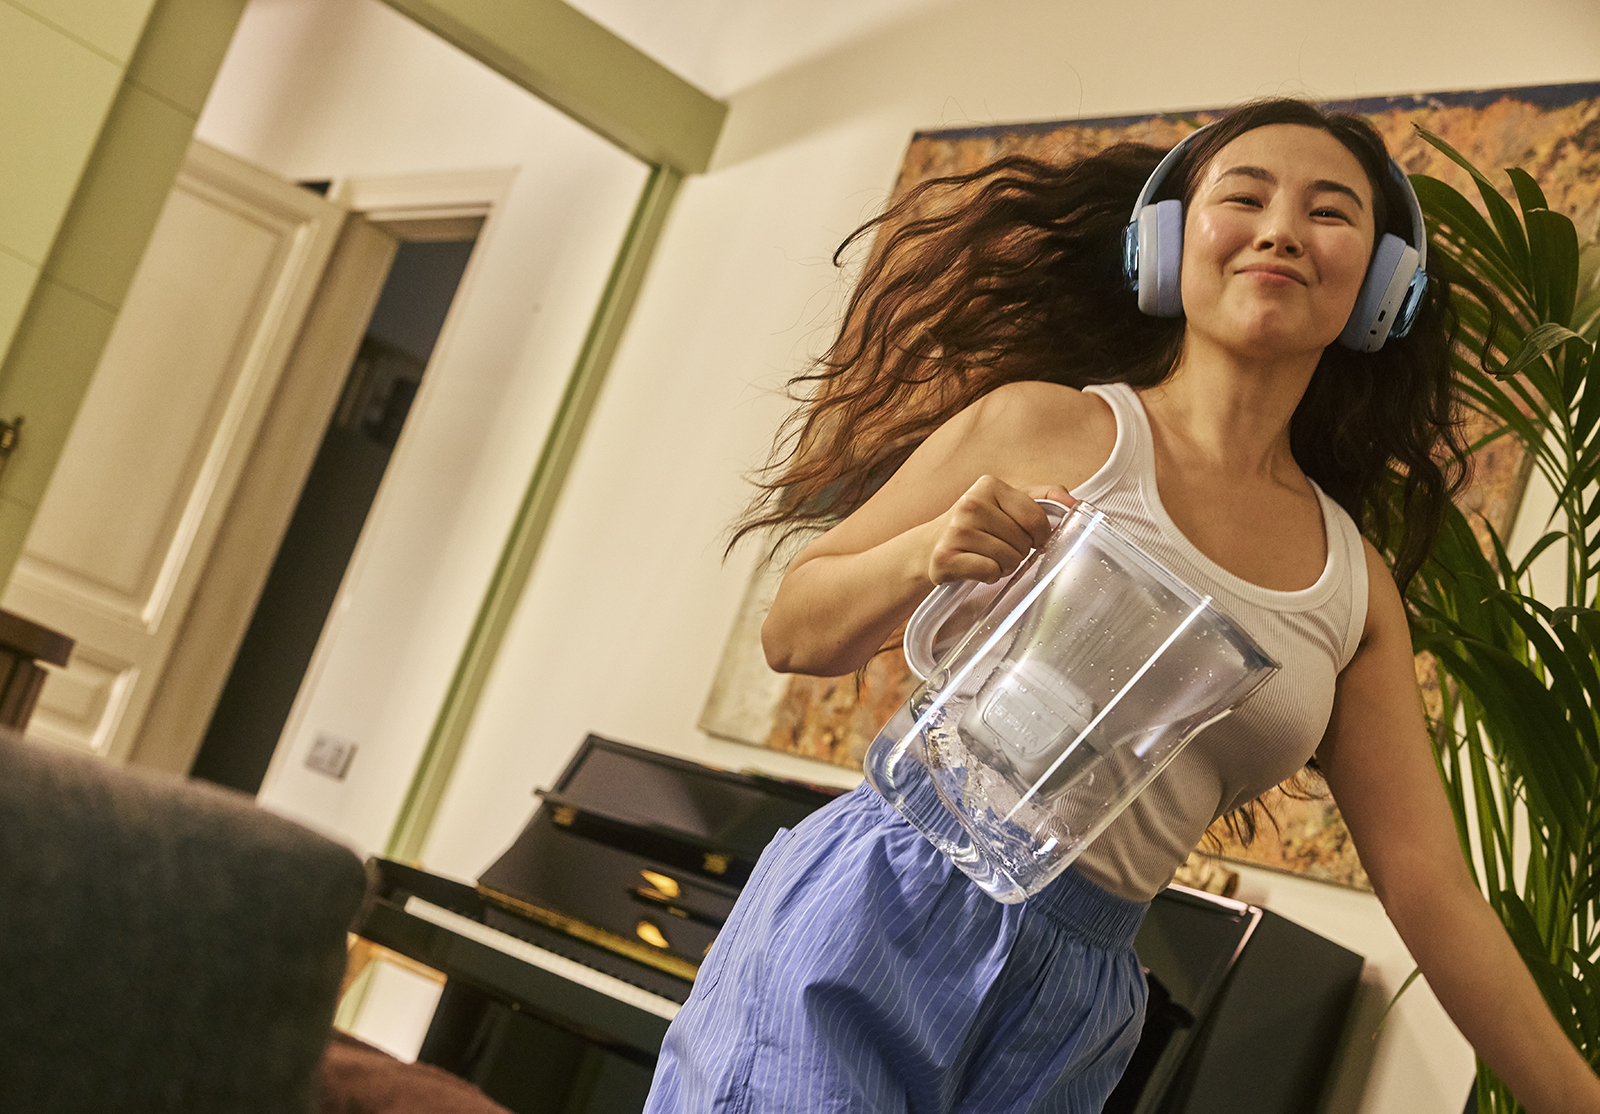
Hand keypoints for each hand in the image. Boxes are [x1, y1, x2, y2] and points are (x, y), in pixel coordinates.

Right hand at [925, 476, 1074, 585]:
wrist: (930, 546)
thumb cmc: (977, 526)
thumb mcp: (1007, 504)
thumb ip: (1044, 498)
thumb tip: (1076, 503)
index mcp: (989, 485)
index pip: (1036, 518)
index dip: (1040, 536)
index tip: (1029, 539)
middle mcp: (970, 503)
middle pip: (1023, 542)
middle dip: (1018, 552)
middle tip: (1000, 548)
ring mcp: (956, 530)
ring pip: (1009, 559)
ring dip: (1004, 566)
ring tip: (987, 557)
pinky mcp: (945, 557)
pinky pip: (990, 572)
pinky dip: (989, 576)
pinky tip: (976, 567)